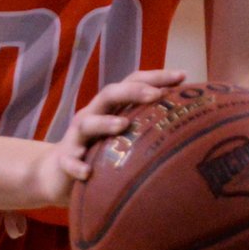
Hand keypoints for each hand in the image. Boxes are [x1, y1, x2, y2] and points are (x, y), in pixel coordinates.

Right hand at [11, 68, 188, 213]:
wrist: (55, 174)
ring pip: (87, 124)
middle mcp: (92, 115)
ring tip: (123, 125)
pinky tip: (88, 172)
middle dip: (133, 92)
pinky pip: (70, 161)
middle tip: (156, 95)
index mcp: (110, 107)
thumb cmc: (100, 152)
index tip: (183, 75)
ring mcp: (76, 137)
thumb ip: (148, 128)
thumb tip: (193, 128)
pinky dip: (78, 166)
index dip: (156, 76)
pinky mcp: (64, 160)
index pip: (133, 82)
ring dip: (105, 123)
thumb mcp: (123, 138)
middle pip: (110, 94)